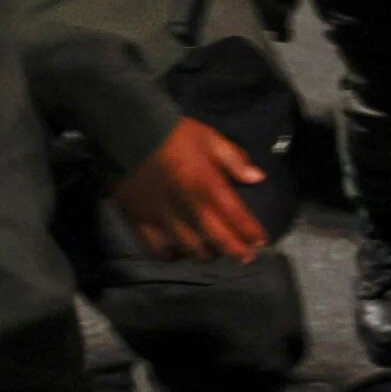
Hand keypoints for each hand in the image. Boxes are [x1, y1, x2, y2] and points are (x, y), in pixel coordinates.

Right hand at [110, 117, 267, 262]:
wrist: (129, 134)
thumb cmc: (174, 135)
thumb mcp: (210, 139)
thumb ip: (235, 160)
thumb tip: (257, 178)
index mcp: (208, 187)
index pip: (236, 217)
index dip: (251, 232)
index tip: (261, 242)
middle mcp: (189, 209)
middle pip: (217, 240)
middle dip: (236, 251)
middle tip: (246, 257)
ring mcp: (164, 220)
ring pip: (191, 250)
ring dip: (207, 254)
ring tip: (215, 252)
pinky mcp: (141, 223)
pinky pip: (159, 250)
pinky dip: (173, 255)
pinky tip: (180, 252)